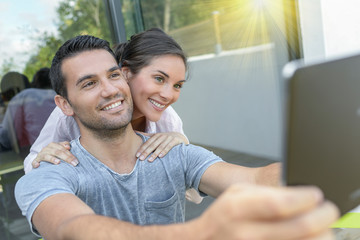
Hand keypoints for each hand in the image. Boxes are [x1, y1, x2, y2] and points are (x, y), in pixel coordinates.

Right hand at [32, 141, 78, 167]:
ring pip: (46, 156)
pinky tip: (38, 165)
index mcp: (53, 145)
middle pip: (57, 152)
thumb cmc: (54, 154)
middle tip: (73, 164)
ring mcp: (40, 155)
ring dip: (52, 159)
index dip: (70, 154)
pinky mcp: (35, 161)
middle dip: (66, 158)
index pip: (62, 148)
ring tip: (58, 162)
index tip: (76, 160)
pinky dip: (36, 164)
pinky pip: (34, 162)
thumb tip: (68, 147)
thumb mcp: (60, 149)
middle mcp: (46, 149)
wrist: (42, 159)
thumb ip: (65, 146)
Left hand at [136, 132, 188, 161]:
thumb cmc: (166, 139)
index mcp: (156, 135)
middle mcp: (162, 136)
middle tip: (141, 159)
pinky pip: (169, 146)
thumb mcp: (157, 137)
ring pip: (160, 146)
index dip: (142, 149)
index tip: (137, 155)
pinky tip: (160, 156)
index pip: (147, 142)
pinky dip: (164, 151)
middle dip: (146, 152)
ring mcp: (169, 138)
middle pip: (153, 145)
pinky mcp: (175, 140)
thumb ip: (147, 136)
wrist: (180, 137)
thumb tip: (135, 133)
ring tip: (150, 160)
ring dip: (155, 153)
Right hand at [198, 184, 338, 239]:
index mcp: (237, 209)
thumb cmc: (224, 216)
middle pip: (300, 227)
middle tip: (328, 210)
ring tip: (320, 225)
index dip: (304, 198)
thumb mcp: (236, 193)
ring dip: (322, 233)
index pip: (279, 204)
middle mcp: (247, 234)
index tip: (315, 194)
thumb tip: (300, 194)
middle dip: (323, 216)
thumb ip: (266, 192)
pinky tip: (309, 236)